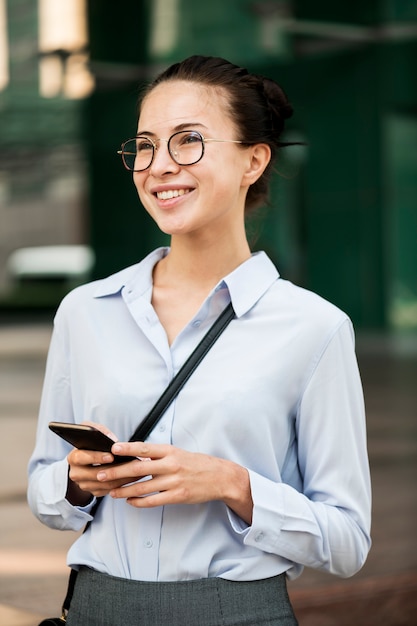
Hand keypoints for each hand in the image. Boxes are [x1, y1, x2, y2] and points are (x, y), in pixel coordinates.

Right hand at [65, 422, 136, 505]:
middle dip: (113, 470)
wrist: (84, 461)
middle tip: (128, 465)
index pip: (81, 458)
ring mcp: (84, 485)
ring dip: (122, 478)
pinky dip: (122, 484)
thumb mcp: (90, 431)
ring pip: (105, 484)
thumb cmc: (90, 444)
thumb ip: (99, 430)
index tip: (111, 456)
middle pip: (95, 475)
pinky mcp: (94, 492)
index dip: (96, 457)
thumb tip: (111, 438)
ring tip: (135, 470)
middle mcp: (76, 473)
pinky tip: (133, 477)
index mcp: (74, 458)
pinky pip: (109, 490)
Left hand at [96, 442, 253, 523]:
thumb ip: (157, 455)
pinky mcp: (178, 496)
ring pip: (143, 487)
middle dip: (117, 473)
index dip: (127, 449)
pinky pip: (154, 501)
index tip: (112, 449)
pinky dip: (139, 502)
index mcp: (169, 451)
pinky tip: (130, 501)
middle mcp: (171, 465)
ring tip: (112, 492)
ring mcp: (174, 482)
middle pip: (138, 469)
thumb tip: (134, 455)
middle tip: (101, 475)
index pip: (144, 448)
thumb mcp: (177, 453)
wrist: (219, 477)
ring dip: (125, 490)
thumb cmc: (195, 463)